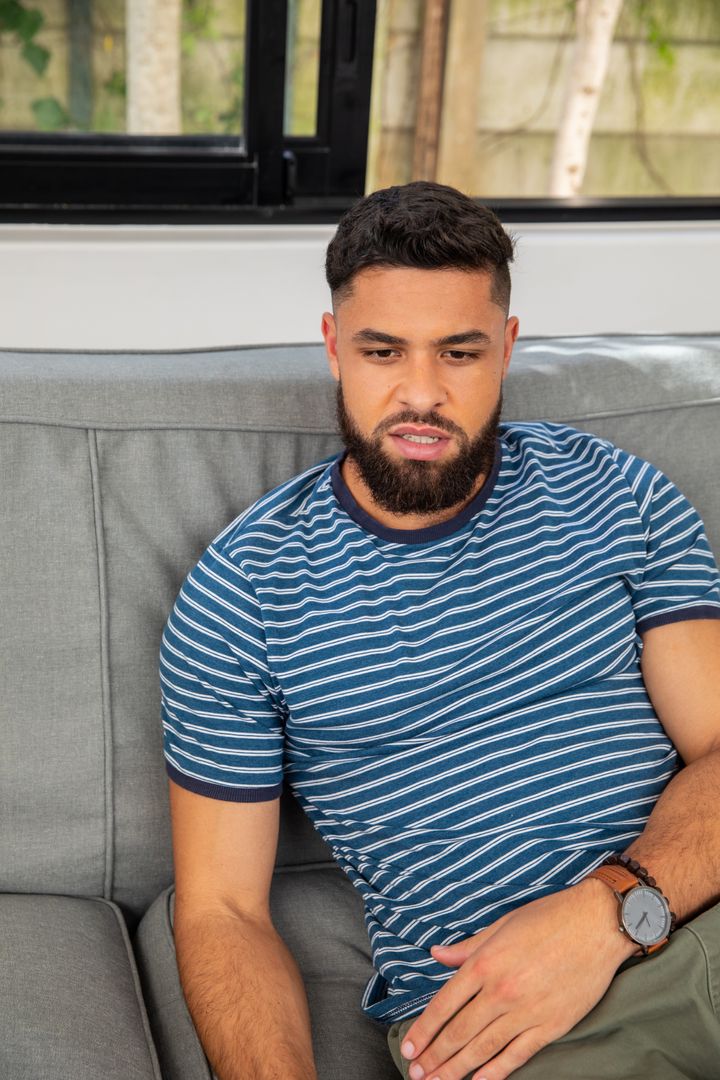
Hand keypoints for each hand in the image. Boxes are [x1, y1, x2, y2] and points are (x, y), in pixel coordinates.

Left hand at [400, 878, 636, 1079]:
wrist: (598, 924)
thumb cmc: (549, 917)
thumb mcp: (501, 924)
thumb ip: (468, 947)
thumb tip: (436, 955)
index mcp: (485, 963)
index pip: (445, 1004)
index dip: (424, 1029)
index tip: (410, 1047)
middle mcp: (501, 991)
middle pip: (459, 1032)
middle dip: (435, 1056)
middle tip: (417, 1073)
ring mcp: (527, 1011)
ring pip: (483, 1049)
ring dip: (457, 1069)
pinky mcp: (551, 1026)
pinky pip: (517, 1054)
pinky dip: (496, 1072)